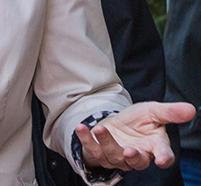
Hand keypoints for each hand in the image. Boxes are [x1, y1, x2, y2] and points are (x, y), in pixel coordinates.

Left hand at [76, 101, 195, 171]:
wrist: (117, 122)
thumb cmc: (138, 120)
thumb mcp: (153, 111)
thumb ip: (170, 112)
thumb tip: (191, 109)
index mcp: (154, 146)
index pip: (163, 155)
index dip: (164, 158)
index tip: (162, 159)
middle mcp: (137, 154)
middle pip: (137, 162)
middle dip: (133, 158)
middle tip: (130, 151)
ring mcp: (118, 156)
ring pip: (114, 156)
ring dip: (106, 144)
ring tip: (100, 129)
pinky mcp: (100, 153)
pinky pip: (93, 150)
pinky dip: (86, 140)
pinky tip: (81, 128)